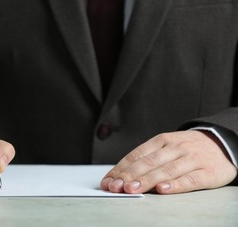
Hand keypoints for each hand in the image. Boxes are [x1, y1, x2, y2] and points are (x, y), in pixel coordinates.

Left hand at [100, 130, 236, 193]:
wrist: (223, 142)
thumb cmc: (187, 148)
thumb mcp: (166, 146)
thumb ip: (147, 158)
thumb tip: (121, 174)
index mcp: (162, 140)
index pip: (137, 155)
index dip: (121, 168)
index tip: (108, 180)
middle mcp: (175, 148)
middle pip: (148, 162)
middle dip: (129, 175)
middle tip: (115, 187)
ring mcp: (192, 159)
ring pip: (166, 170)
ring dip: (147, 180)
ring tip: (131, 189)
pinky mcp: (208, 172)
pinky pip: (191, 179)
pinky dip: (176, 185)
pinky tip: (163, 190)